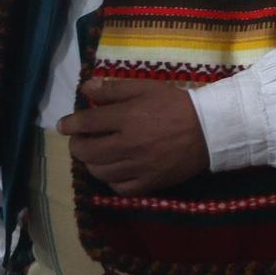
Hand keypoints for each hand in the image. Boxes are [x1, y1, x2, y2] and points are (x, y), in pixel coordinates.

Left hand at [58, 78, 208, 193]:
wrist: (211, 130)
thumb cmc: (178, 105)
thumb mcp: (148, 88)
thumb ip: (116, 88)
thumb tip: (86, 87)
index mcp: (128, 118)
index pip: (87, 123)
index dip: (70, 124)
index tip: (64, 125)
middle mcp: (129, 144)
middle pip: (87, 151)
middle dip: (77, 145)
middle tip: (80, 140)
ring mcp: (138, 167)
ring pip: (99, 171)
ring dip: (91, 162)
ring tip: (96, 155)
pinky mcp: (149, 183)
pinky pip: (118, 187)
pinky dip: (111, 179)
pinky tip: (115, 170)